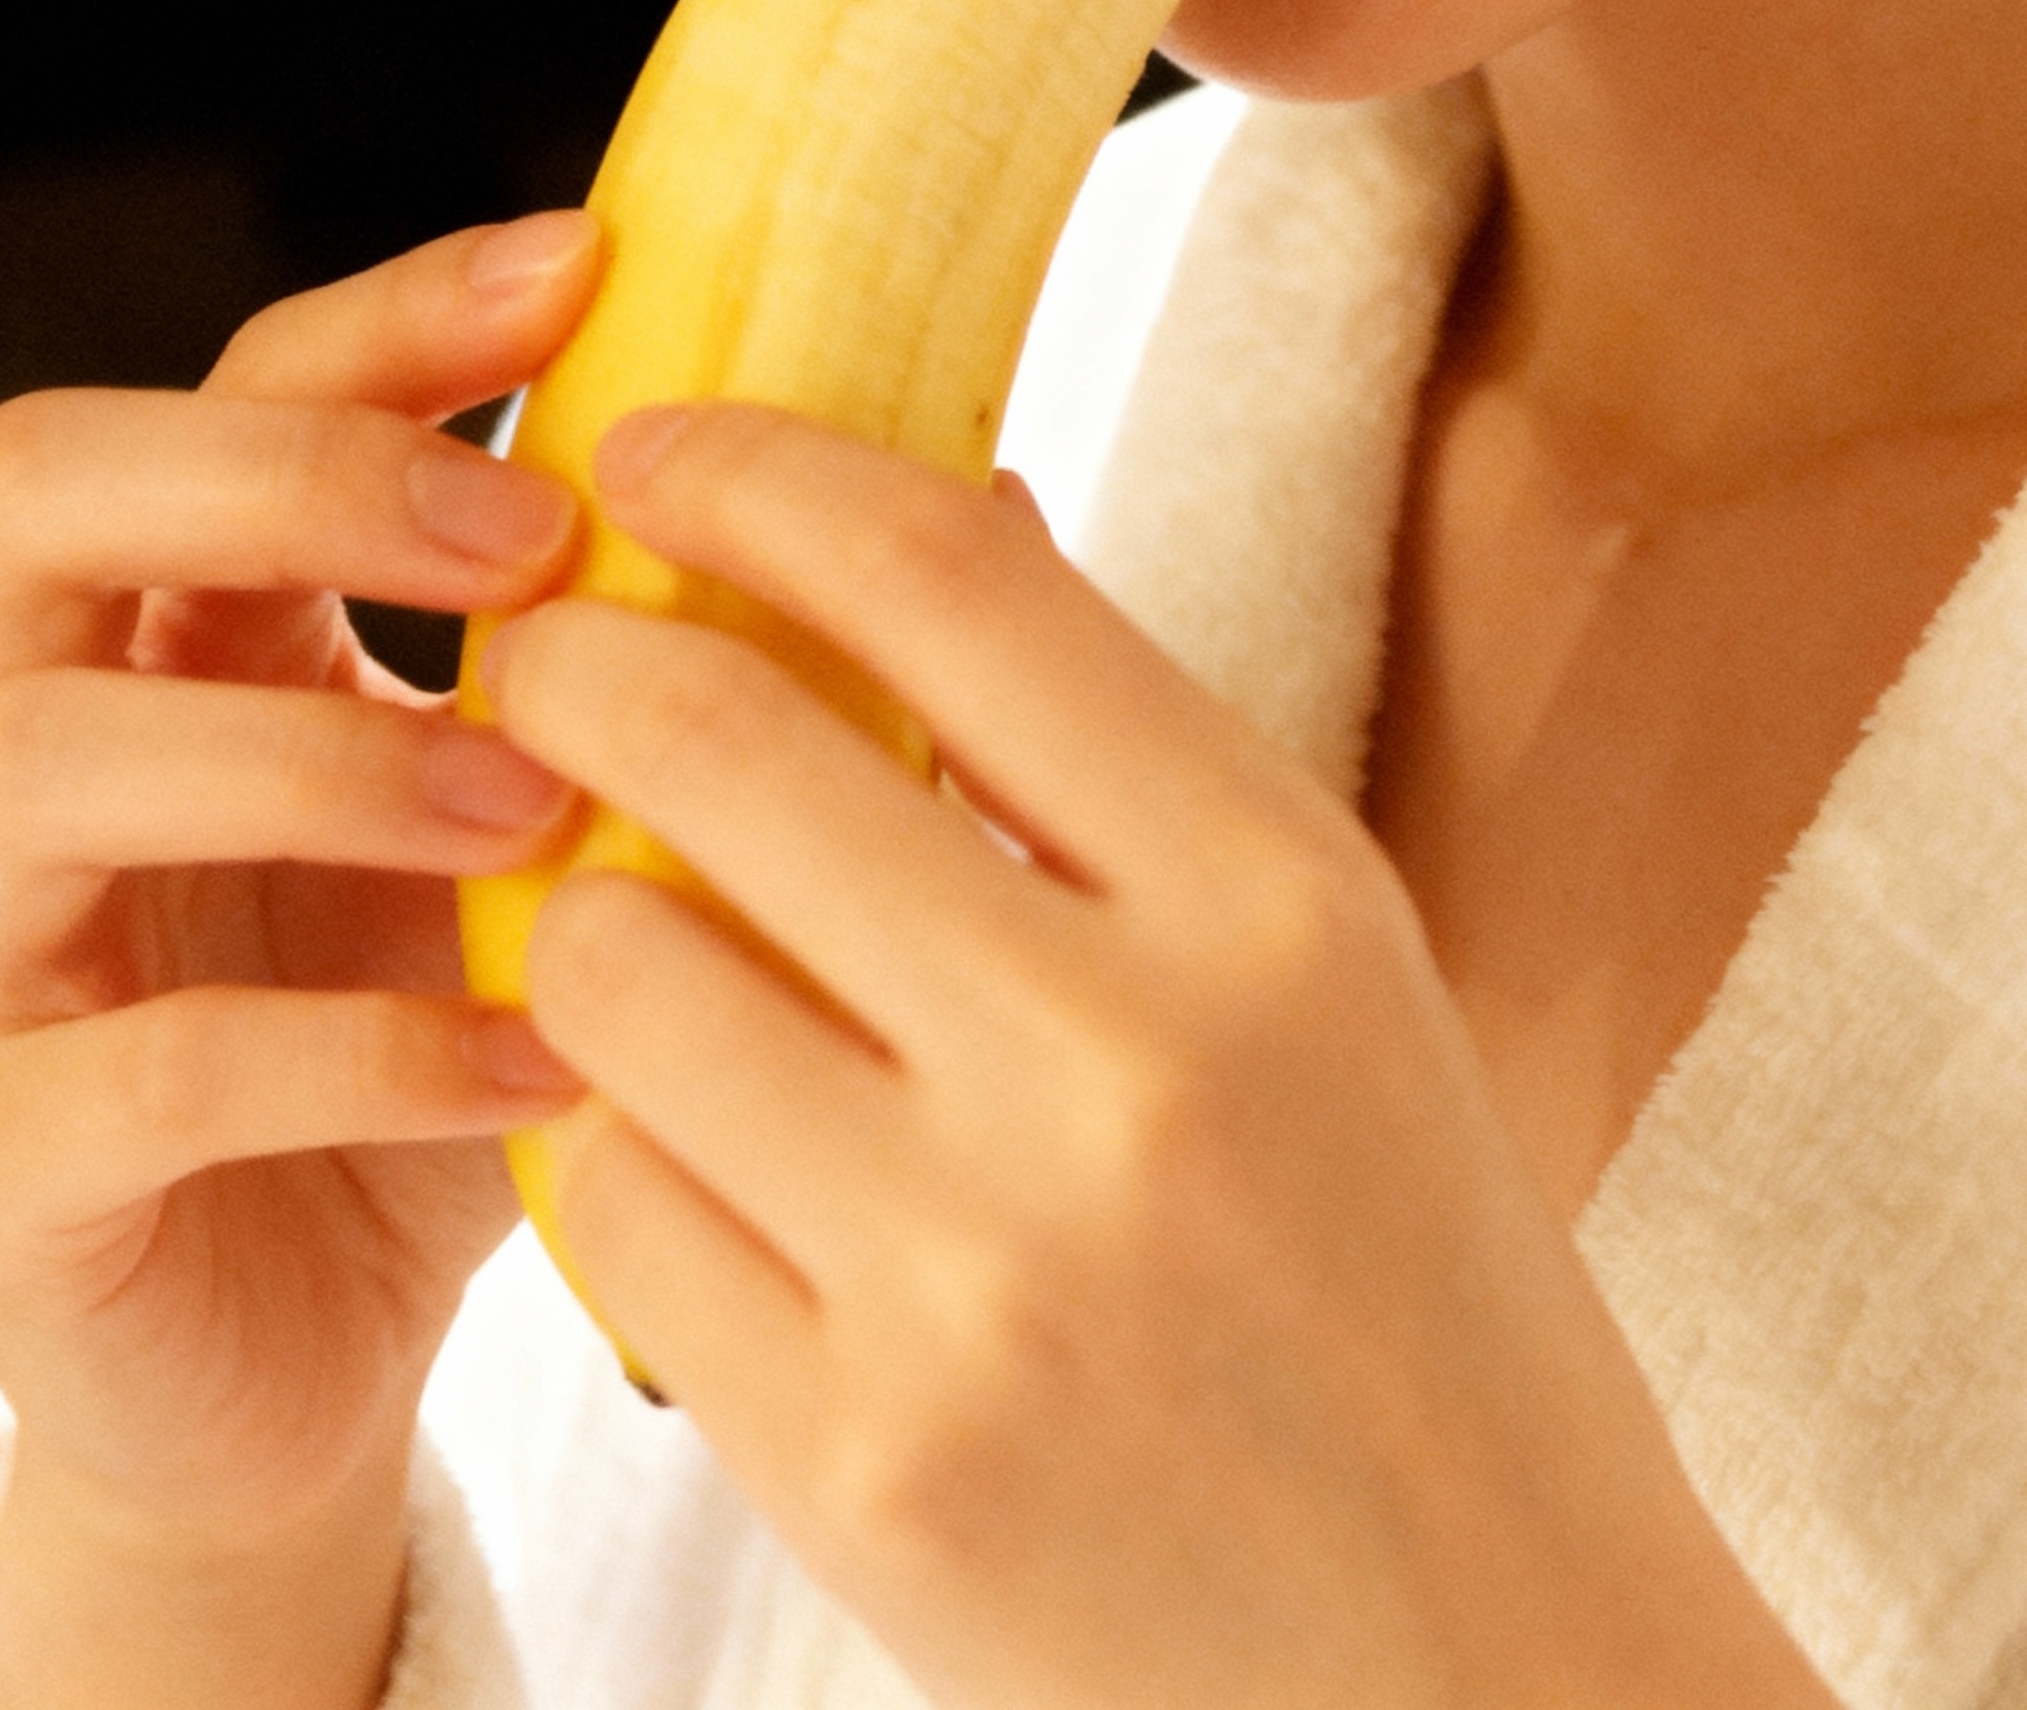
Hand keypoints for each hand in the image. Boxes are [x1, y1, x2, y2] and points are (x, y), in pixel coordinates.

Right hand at [0, 216, 604, 1706]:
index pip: (234, 373)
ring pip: (45, 761)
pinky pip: (133, 1067)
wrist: (296, 1366)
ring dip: (314, 756)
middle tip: (533, 539)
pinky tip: (536, 1055)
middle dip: (288, 479)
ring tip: (536, 799)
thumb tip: (981, 487)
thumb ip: (698, 652)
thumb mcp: (564, 812)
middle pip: (42, 495)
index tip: (594, 279)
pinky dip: (350, 1050)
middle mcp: (10, 730)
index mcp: (161, 608)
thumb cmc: (438, 1031)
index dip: (398, 319)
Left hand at [484, 410, 1835, 1709]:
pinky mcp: (856, 1469)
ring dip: (578, 912)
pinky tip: (686, 1142)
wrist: (1483, 1683)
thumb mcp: (1333, 972)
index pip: (948, 578)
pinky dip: (618, 1147)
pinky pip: (613, 1208)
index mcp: (1281, 898)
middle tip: (542, 646)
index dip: (758, 471)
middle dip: (580, 659)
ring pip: (615, 970)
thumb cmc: (1411, 1285)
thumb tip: (934, 514)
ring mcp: (980, 1278)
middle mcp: (1130, 1065)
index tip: (650, 441)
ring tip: (624, 918)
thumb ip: (1126, 755)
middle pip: (722, 745)